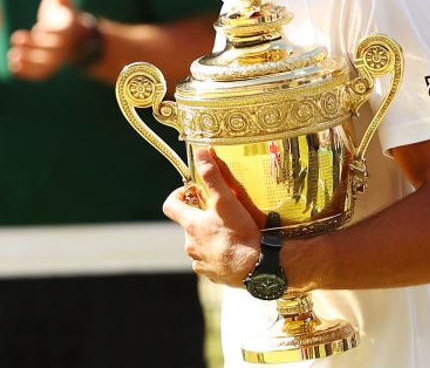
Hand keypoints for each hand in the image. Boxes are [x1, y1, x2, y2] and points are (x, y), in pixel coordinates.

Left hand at [8, 0, 90, 80]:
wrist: (72, 35)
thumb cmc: (62, 12)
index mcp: (70, 29)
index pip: (63, 34)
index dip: (52, 34)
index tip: (38, 29)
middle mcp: (65, 47)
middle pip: (52, 52)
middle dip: (34, 48)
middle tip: (15, 39)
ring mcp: (57, 59)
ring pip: (45, 66)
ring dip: (29, 64)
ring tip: (12, 57)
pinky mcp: (49, 68)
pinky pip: (39, 74)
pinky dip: (26, 74)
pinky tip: (12, 67)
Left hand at [162, 148, 261, 286]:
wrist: (259, 268)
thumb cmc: (241, 234)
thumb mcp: (227, 201)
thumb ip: (213, 176)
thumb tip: (201, 153)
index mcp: (191, 225)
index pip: (170, 206)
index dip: (178, 195)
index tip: (192, 192)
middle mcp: (191, 245)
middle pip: (189, 226)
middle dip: (202, 219)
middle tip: (221, 213)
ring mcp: (201, 262)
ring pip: (201, 246)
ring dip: (211, 239)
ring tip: (232, 234)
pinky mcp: (214, 276)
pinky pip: (212, 263)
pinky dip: (220, 257)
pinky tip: (236, 253)